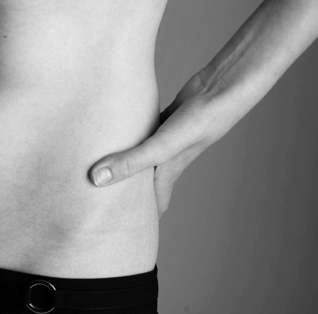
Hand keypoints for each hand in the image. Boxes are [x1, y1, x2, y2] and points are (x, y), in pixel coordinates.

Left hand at [88, 70, 232, 215]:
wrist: (221, 89)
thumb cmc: (199, 123)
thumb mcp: (162, 146)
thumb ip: (131, 162)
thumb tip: (96, 179)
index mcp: (167, 172)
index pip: (153, 204)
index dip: (141, 219)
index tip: (120, 228)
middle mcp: (167, 157)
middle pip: (143, 179)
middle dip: (126, 188)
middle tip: (102, 194)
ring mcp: (166, 135)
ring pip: (142, 152)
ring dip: (126, 157)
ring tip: (103, 160)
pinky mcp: (165, 115)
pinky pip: (144, 127)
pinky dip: (131, 130)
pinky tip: (118, 124)